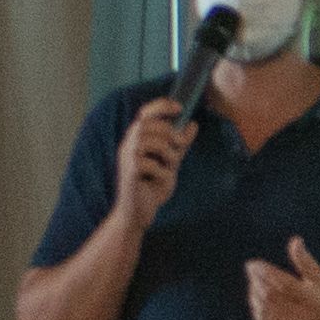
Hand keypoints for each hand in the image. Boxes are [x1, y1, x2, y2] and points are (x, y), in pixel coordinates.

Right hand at [114, 96, 192, 223]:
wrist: (138, 213)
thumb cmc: (151, 187)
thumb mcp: (170, 162)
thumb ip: (180, 144)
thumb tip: (193, 124)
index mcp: (137, 139)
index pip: (145, 113)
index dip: (161, 106)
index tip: (180, 107)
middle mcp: (128, 145)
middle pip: (148, 124)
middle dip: (169, 132)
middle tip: (180, 145)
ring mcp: (127, 158)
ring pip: (151, 141)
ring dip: (168, 153)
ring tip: (170, 167)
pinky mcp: (129, 172)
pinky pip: (150, 164)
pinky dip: (162, 173)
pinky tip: (160, 181)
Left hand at [248, 234, 319, 319]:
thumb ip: (305, 261)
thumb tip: (294, 240)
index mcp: (310, 297)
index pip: (280, 282)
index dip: (263, 272)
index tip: (252, 264)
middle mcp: (300, 315)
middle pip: (269, 296)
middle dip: (256, 281)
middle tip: (251, 271)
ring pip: (264, 310)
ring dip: (254, 295)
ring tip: (253, 284)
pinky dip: (256, 311)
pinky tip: (256, 302)